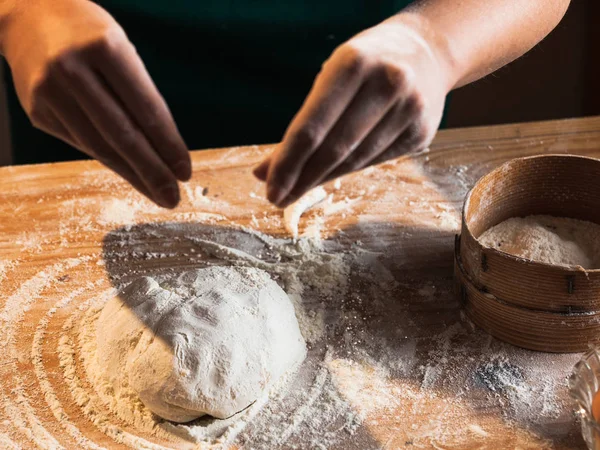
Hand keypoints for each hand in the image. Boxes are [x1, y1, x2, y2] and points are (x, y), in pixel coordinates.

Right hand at [2, 0, 189, 207]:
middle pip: (122, 135)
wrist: (28, 15)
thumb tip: (164, 149)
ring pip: (99, 146)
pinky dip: (108, 160)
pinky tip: (128, 172)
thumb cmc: (89, 34)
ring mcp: (50, 92)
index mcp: (106, 48)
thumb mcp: (121, 48)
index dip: (168, 146)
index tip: (185, 171)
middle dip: (152, 171)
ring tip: (156, 193)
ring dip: (132, 175)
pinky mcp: (37, 110)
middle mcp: (73, 69)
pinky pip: (81, 143)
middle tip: (173, 196)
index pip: (147, 109)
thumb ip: (139, 94)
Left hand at [254, 17, 451, 207]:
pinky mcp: (421, 132)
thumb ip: (302, 123)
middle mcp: (386, 83)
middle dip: (302, 179)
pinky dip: (349, 171)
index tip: (269, 189)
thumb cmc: (364, 67)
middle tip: (278, 199)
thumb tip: (264, 172)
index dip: (288, 163)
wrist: (427, 51)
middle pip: (334, 148)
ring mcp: (409, 108)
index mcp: (353, 64)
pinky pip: (375, 160)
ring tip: (298, 189)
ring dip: (322, 179)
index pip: (312, 126)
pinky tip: (330, 176)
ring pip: (355, 159)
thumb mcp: (331, 78)